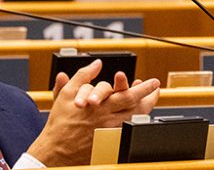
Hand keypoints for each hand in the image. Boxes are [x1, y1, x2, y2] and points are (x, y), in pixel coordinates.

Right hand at [27, 60, 160, 166]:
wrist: (57, 149)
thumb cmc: (60, 122)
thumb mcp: (66, 94)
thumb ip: (83, 76)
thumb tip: (96, 63)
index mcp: (100, 105)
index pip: (127, 93)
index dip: (143, 88)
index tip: (151, 81)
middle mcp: (108, 118)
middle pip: (136, 105)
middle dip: (148, 94)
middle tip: (156, 86)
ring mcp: (111, 131)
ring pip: (135, 118)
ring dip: (145, 107)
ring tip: (150, 98)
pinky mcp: (110, 141)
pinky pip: (128, 128)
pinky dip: (135, 119)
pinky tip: (137, 114)